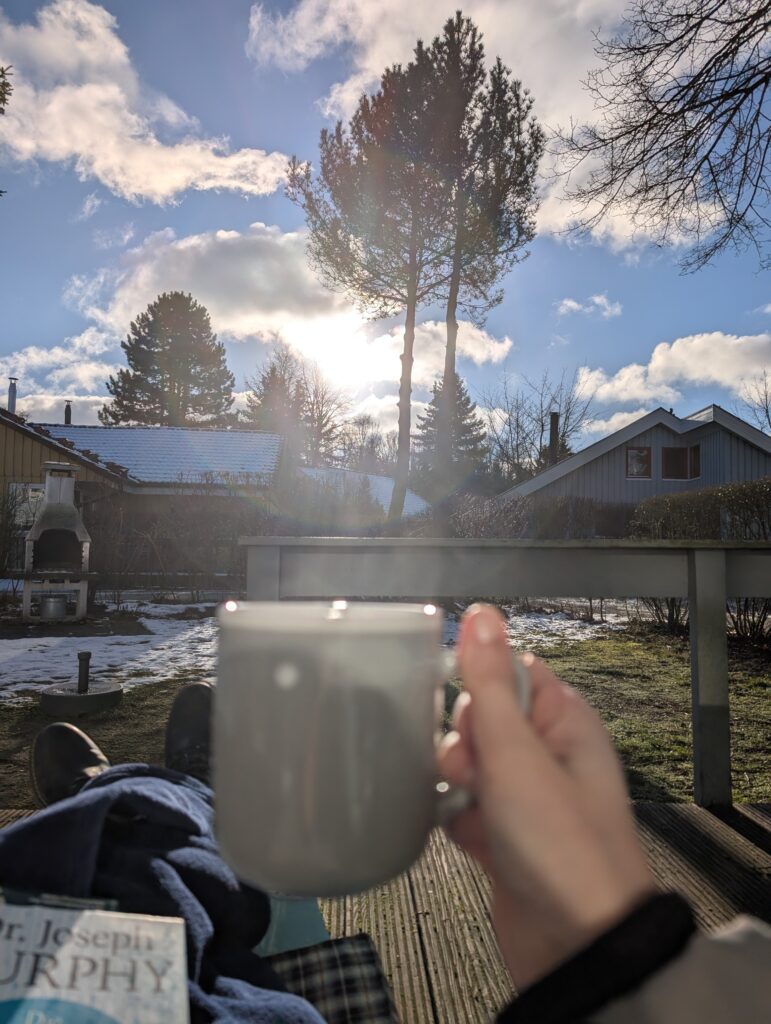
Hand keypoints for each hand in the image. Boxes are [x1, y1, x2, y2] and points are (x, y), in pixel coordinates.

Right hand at [437, 604, 654, 988]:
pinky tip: (463, 835)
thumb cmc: (557, 838)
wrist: (575, 945)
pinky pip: (467, 809)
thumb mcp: (518, 750)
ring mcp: (527, 800)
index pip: (513, 673)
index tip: (468, 708)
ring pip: (471, 766)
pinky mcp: (506, 839)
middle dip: (464, 741)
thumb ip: (490, 680)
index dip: (482, 684)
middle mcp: (549, 756)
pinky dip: (459, 819)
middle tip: (472, 770)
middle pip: (484, 720)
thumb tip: (482, 611)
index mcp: (565, 722)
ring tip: (467, 807)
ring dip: (458, 782)